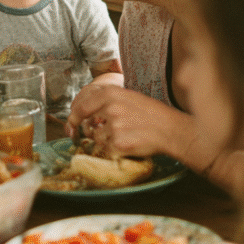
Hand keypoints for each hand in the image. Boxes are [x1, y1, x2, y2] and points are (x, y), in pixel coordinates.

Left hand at [65, 83, 188, 158]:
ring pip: (96, 138)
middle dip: (86, 131)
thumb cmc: (153, 114)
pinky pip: (106, 149)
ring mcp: (114, 126)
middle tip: (91, 134)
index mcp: (111, 93)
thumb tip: (86, 111)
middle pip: (86, 123)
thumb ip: (106, 101)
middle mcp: (110, 108)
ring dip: (104, 140)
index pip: (82, 105)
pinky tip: (128, 144)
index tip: (71, 123)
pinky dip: (114, 150)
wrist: (172, 130)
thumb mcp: (129, 97)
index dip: (73, 116)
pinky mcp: (119, 144)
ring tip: (123, 136)